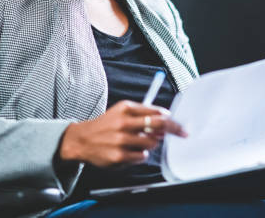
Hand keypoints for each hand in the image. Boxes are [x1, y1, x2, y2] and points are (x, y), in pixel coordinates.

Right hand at [58, 100, 186, 166]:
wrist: (82, 140)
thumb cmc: (106, 125)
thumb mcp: (121, 111)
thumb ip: (142, 112)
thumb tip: (165, 117)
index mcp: (126, 108)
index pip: (156, 112)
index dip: (172, 119)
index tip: (180, 125)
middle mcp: (124, 122)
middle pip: (159, 125)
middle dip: (174, 129)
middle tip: (182, 133)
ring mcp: (121, 140)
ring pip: (151, 143)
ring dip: (150, 144)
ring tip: (138, 142)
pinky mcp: (119, 155)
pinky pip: (142, 157)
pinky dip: (141, 155)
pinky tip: (130, 151)